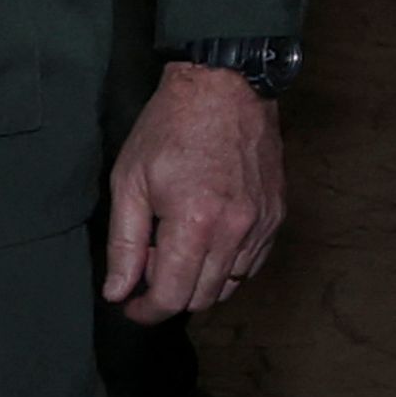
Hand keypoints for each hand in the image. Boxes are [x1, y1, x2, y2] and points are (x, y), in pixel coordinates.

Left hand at [103, 60, 283, 322]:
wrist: (227, 84)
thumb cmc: (171, 127)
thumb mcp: (130, 181)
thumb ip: (124, 244)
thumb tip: (118, 292)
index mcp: (196, 222)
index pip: (173, 296)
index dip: (146, 311)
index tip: (131, 304)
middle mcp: (236, 228)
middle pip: (203, 297)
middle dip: (172, 294)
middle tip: (152, 262)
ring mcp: (262, 221)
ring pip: (232, 283)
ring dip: (201, 280)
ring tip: (182, 247)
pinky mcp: (277, 211)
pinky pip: (254, 261)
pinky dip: (229, 264)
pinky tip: (210, 239)